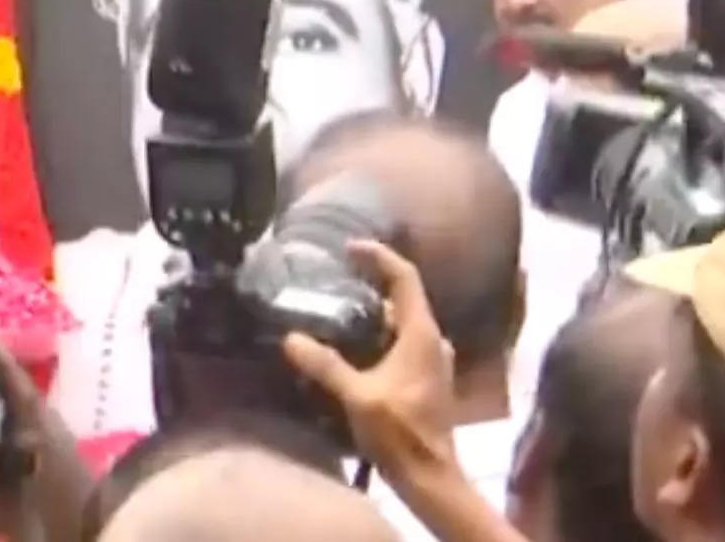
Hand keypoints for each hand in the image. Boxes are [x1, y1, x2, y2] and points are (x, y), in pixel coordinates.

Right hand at [282, 239, 458, 481]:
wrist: (430, 476)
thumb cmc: (399, 432)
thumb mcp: (357, 396)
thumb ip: (325, 365)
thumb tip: (291, 338)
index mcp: (421, 334)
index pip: (405, 277)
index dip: (379, 256)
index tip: (350, 248)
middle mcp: (432, 340)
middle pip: (405, 297)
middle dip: (372, 283)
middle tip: (338, 278)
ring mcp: (433, 360)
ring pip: (404, 322)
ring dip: (376, 311)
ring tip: (340, 310)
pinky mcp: (427, 378)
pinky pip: (404, 342)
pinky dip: (381, 334)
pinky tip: (356, 347)